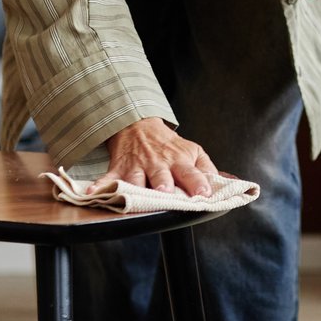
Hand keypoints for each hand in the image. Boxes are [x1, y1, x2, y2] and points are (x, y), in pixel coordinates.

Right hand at [99, 118, 222, 197]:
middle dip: (163, 184)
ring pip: (135, 178)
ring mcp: (137, 166)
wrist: (138, 125)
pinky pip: (107, 178)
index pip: (192, 174)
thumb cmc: (168, 144)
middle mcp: (159, 164)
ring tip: (132, 194)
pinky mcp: (119, 168)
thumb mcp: (193, 150)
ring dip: (134, 186)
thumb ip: (208, 168)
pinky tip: (90, 192)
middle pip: (161, 176)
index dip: (198, 184)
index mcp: (180, 161)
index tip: (203, 195)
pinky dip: (98, 186)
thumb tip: (229, 184)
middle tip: (165, 193)